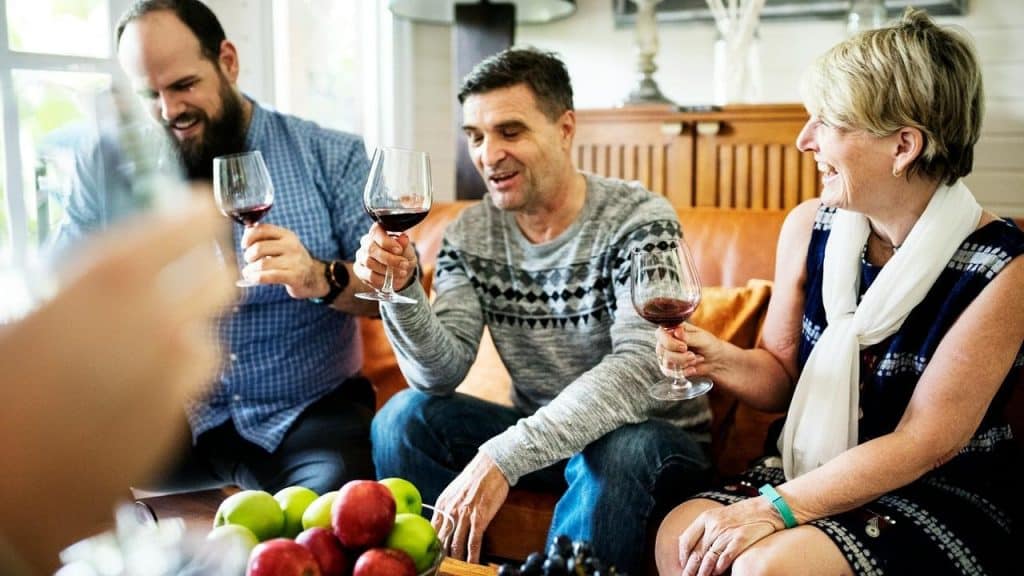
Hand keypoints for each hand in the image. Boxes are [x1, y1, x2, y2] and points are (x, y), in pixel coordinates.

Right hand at [0, 197, 234, 570]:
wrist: (4, 476)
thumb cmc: (5, 388)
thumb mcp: (28, 315)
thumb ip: (87, 287)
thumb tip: (122, 272)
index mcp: (112, 279)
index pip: (191, 226)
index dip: (200, 215)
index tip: (201, 209)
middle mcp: (158, 321)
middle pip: (220, 280)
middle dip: (208, 271)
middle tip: (187, 271)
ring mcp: (173, 374)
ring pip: (211, 335)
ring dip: (192, 328)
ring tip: (150, 336)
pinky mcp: (176, 418)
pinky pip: (193, 382)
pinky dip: (179, 373)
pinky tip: (140, 379)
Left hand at [240, 223, 326, 298]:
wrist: (314, 278)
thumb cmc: (292, 261)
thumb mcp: (282, 245)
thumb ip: (266, 237)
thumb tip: (247, 229)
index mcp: (287, 235)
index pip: (262, 229)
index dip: (248, 237)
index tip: (244, 245)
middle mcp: (292, 246)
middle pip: (259, 248)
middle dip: (248, 256)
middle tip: (249, 261)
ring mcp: (294, 262)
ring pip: (262, 264)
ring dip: (250, 269)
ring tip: (248, 272)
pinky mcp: (294, 277)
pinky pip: (269, 276)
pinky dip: (256, 278)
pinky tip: (252, 278)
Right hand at [353, 223, 416, 291]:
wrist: (400, 270)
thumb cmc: (403, 255)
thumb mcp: (407, 249)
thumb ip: (404, 244)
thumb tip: (403, 238)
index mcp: (377, 232)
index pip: (376, 233)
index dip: (387, 242)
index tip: (399, 250)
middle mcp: (366, 242)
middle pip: (371, 250)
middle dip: (389, 259)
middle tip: (404, 265)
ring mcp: (361, 256)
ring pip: (369, 264)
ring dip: (387, 271)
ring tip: (402, 273)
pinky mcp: (359, 270)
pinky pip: (369, 276)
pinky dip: (383, 280)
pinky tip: (392, 280)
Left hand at [431, 452, 509, 563]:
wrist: (491, 465)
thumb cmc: (475, 477)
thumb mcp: (453, 491)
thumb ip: (447, 508)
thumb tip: (443, 522)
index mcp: (442, 504)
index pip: (432, 530)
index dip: (432, 545)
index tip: (432, 556)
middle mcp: (450, 511)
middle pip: (442, 540)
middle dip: (442, 556)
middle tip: (442, 566)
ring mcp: (465, 515)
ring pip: (456, 544)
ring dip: (457, 559)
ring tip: (457, 568)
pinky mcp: (480, 518)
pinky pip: (474, 542)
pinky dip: (473, 556)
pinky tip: (473, 563)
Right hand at [655, 323, 721, 379]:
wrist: (715, 361)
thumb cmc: (709, 345)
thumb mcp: (701, 339)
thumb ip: (688, 336)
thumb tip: (676, 331)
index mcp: (673, 329)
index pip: (660, 334)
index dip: (670, 342)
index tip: (684, 347)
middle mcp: (666, 341)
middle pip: (662, 350)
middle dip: (680, 356)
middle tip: (693, 355)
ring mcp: (666, 355)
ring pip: (666, 362)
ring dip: (684, 363)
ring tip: (695, 359)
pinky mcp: (669, 367)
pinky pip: (669, 372)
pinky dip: (683, 372)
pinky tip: (692, 369)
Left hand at [677, 497, 782, 575]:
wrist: (770, 507)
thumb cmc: (746, 513)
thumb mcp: (721, 515)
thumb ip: (708, 528)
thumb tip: (697, 546)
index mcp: (706, 517)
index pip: (686, 539)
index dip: (683, 555)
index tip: (683, 564)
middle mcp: (714, 524)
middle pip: (697, 552)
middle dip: (691, 568)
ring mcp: (727, 532)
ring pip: (709, 558)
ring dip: (704, 572)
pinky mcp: (741, 539)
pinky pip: (725, 557)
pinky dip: (720, 568)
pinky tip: (718, 572)